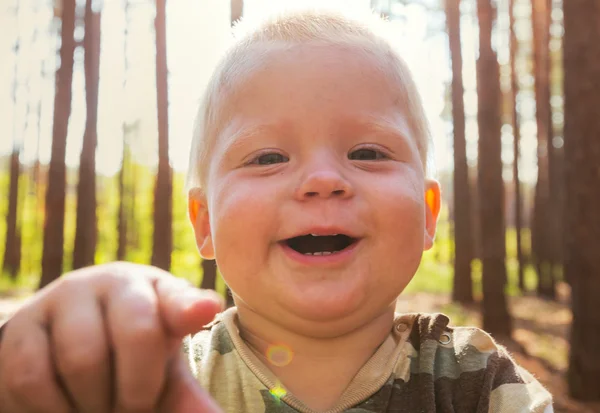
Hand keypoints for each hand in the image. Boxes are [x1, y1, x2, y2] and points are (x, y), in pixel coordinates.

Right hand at [0, 262, 223, 412]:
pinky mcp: (23, 325)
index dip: (188, 307)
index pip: (177, 297)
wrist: (61, 348)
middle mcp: (114, 283)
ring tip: (100, 408)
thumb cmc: (126, 357)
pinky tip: (67, 408)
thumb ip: (184, 394)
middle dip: (138, 390)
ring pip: (82, 358)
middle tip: (134, 410)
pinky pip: (34, 375)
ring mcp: (66, 298)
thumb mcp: (159, 371)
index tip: (204, 312)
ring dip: (94, 402)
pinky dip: (54, 408)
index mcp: (158, 291)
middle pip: (136, 334)